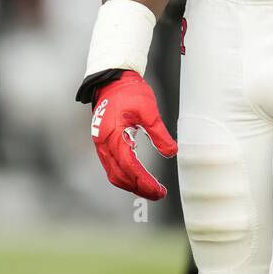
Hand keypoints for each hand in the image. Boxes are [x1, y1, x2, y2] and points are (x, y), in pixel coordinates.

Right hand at [90, 71, 177, 199]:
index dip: (144, 182)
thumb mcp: (148, 110)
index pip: (129, 167)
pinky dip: (124, 175)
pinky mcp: (103, 143)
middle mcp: (104, 143)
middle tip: (158, 193)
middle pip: (119, 176)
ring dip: (131, 184)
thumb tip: (170, 152)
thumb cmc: (129, 92)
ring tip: (150, 189)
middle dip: (139, 188)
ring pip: (114, 174)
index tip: (159, 190)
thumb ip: (158, 133)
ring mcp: (101, 144)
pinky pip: (111, 166)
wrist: (112, 80)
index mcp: (113, 135)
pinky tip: (137, 177)